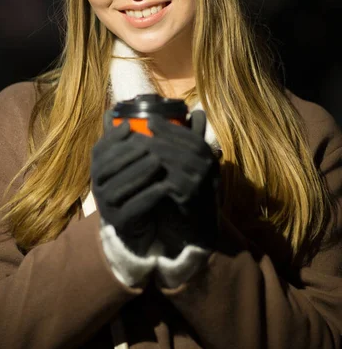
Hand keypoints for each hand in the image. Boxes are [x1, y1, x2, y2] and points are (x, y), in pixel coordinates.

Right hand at [91, 110, 168, 255]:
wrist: (142, 224)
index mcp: (99, 169)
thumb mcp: (133, 160)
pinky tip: (163, 188)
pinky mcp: (119, 222)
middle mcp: (98, 186)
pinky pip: (131, 208)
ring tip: (158, 162)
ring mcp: (106, 205)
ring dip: (138, 172)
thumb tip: (117, 109)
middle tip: (149, 143)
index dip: (112, 137)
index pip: (99, 150)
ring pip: (118, 186)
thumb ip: (128, 139)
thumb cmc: (138, 184)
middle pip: (107, 166)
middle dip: (128, 153)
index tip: (130, 125)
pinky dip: (147, 196)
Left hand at [147, 110, 220, 257]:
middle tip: (140, 132)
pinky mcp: (192, 200)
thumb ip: (173, 144)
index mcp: (209, 156)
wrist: (194, 228)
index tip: (149, 119)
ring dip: (157, 152)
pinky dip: (154, 176)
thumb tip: (152, 119)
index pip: (193, 135)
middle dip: (163, 136)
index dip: (171, 127)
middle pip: (189, 145)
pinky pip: (172, 184)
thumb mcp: (181, 165)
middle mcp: (212, 168)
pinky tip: (139, 172)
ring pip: (181, 162)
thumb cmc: (182, 191)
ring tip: (136, 148)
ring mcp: (204, 184)